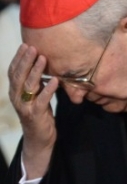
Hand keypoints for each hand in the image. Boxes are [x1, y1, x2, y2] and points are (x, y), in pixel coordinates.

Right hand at [7, 44, 58, 178]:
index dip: (18, 58)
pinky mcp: (36, 114)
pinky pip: (42, 100)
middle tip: (33, 47)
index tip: (25, 45)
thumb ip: (35, 82)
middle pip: (19, 76)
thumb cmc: (39, 113)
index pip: (13, 72)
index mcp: (15, 91)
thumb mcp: (35, 95)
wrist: (39, 138)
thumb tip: (42, 64)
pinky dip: (48, 89)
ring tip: (43, 58)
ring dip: (36, 71)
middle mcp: (16, 97)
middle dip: (25, 60)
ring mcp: (25, 106)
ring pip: (28, 86)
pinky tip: (55, 81)